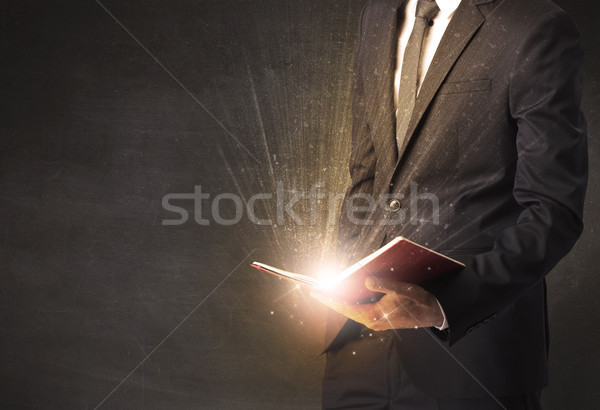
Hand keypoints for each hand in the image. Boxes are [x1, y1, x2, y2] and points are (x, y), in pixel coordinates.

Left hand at [311, 277, 443, 330]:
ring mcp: (375, 321)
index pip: (346, 307)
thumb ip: (384, 285)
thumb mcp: (403, 289)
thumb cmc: (419, 302)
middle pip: (346, 309)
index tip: (316, 292)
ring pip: (352, 310)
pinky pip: (359, 310)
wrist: (433, 314)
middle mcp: (372, 321)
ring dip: (341, 301)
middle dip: (331, 299)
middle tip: (316, 290)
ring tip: (328, 291)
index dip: (329, 299)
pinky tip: (347, 294)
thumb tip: (366, 281)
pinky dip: (351, 302)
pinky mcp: (379, 319)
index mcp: (374, 316)